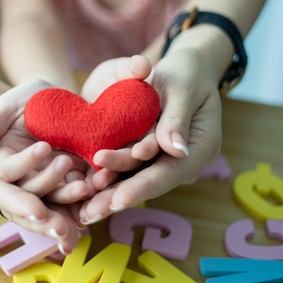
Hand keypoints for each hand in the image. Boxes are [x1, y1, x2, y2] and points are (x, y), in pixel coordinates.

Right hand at [0, 76, 85, 253]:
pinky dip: (77, 189)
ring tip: (85, 190)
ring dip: (65, 201)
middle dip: (44, 217)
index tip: (37, 211)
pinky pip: (61, 184)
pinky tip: (96, 188)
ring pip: (45, 198)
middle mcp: (1, 181)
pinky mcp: (42, 169)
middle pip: (22, 206)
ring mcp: (24, 177)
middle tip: (65, 227)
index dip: (16, 202)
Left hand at [78, 49, 222, 223]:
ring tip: (81, 209)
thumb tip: (176, 150)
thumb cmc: (188, 73)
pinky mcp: (147, 154)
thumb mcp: (184, 88)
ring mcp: (163, 159)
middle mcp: (182, 161)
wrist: (185, 68)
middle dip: (117, 199)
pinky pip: (125, 168)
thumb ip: (177, 119)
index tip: (118, 200)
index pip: (169, 173)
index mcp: (200, 149)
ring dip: (106, 195)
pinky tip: (82, 191)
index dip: (142, 188)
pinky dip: (105, 178)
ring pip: (133, 179)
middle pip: (148, 183)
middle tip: (88, 214)